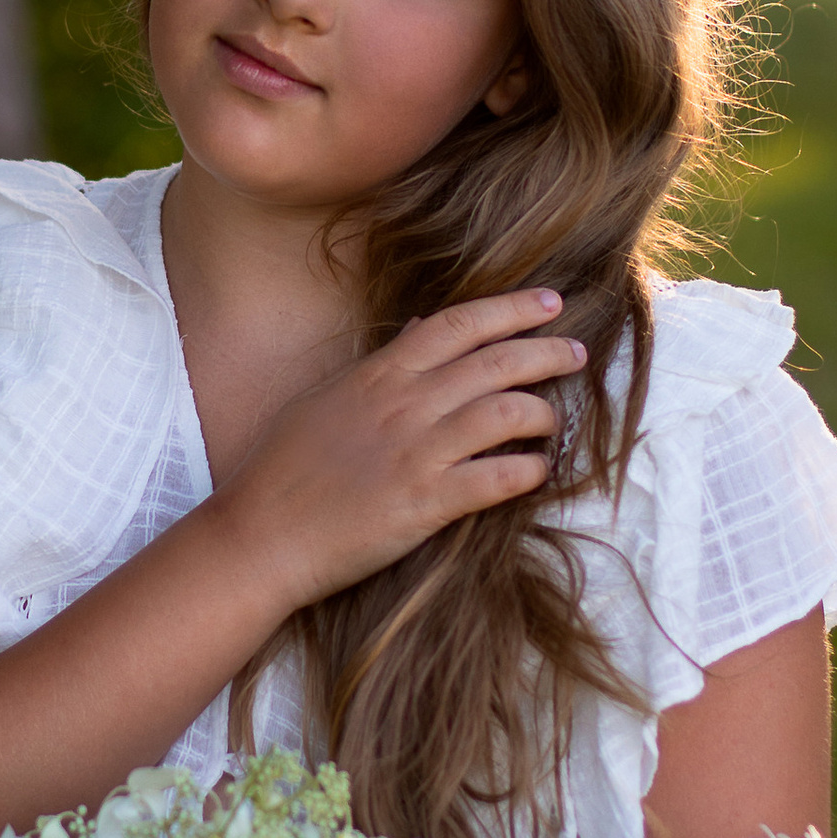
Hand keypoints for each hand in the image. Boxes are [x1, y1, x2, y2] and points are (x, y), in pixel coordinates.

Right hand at [210, 290, 585, 610]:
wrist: (260, 535)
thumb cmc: (282, 468)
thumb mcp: (324, 398)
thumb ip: (377, 365)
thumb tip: (417, 327)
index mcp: (378, 374)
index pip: (457, 324)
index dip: (510, 309)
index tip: (550, 303)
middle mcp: (403, 405)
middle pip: (494, 362)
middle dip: (545, 352)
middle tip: (577, 353)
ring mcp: (416, 454)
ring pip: (505, 413)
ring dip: (544, 412)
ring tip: (556, 419)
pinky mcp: (424, 505)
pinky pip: (495, 479)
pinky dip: (527, 471)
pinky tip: (539, 472)